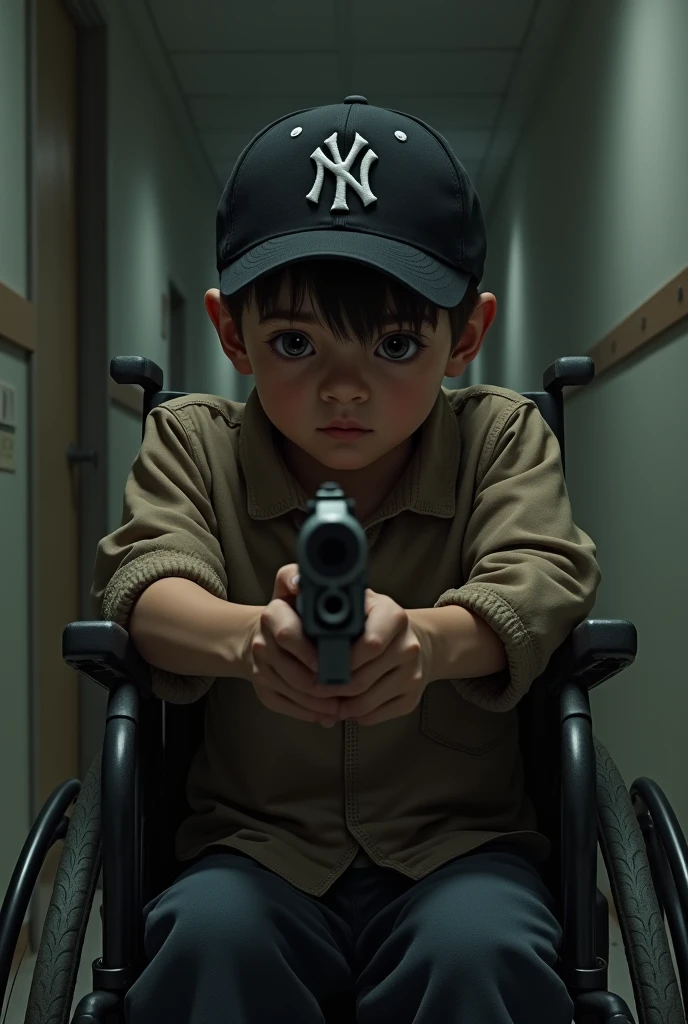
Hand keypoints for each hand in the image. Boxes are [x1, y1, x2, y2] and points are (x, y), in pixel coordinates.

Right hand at [246, 564, 343, 725]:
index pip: (287, 634)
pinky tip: (329, 711)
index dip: (314, 651)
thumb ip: (300, 578)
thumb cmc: (293, 609)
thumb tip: (299, 581)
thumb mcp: (296, 585)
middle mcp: (262, 643)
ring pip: (296, 694)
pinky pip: (289, 707)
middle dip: (327, 684)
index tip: (340, 659)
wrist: (263, 634)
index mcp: (272, 615)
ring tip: (348, 702)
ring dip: (324, 702)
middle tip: (354, 687)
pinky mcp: (263, 691)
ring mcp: (261, 669)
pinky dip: (311, 712)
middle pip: (298, 674)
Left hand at [311, 588, 433, 726]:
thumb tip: (298, 597)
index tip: (316, 664)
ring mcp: (412, 674)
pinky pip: (374, 715)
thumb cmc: (374, 621)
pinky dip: (353, 714)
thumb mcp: (357, 603)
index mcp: (394, 617)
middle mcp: (409, 646)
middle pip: (361, 680)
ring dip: (339, 705)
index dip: (338, 659)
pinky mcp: (411, 698)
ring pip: (364, 702)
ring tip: (324, 697)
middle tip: (312, 686)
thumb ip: (333, 603)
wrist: (413, 640)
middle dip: (331, 686)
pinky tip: (344, 703)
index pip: (369, 644)